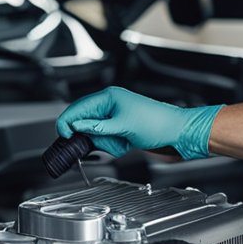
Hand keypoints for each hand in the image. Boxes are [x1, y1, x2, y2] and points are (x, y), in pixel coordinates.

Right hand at [56, 87, 222, 159]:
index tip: (63, 135)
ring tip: (120, 143)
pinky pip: (106, 140)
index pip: (78, 108)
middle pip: (84, 122)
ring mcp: (115, 119)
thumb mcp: (123, 126)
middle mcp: (110, 106)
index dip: (68, 122)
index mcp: (109, 97)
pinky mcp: (121, 130)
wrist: (178, 133)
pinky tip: (124, 145)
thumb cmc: (157, 123)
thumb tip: (76, 127)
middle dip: (89, 136)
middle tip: (96, 143)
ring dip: (104, 143)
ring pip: (95, 134)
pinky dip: (112, 146)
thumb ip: (97, 128)